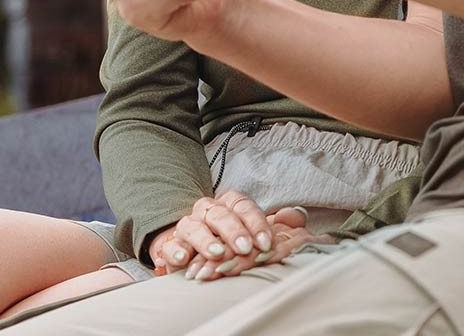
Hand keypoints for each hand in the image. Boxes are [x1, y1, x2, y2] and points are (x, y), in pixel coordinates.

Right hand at [178, 187, 311, 280]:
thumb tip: (297, 216)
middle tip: (244, 248)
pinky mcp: (167, 246)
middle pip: (218, 213)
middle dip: (232, 230)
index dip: (254, 222)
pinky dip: (173, 250)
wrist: (194, 252)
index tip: (265, 243)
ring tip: (216, 253)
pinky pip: (166, 244)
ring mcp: (186, 228)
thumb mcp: (259, 234)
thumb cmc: (232, 243)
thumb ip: (281, 224)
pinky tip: (182, 259)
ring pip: (191, 226)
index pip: (241, 205)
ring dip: (204, 239)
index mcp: (228, 206)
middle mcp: (206, 213)